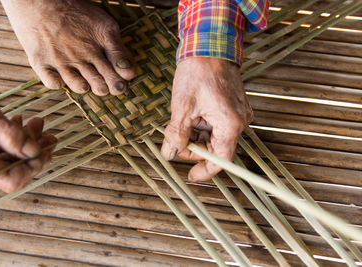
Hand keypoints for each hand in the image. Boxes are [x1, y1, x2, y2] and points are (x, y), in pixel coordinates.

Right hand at [0, 83, 56, 192]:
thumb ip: (10, 133)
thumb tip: (35, 152)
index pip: (13, 180)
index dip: (35, 166)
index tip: (46, 148)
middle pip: (14, 172)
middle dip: (35, 152)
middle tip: (50, 135)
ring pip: (7, 163)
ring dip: (25, 145)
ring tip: (37, 124)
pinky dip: (10, 143)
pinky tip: (19, 125)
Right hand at [1, 0, 135, 94]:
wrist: (40, 2)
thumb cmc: (76, 14)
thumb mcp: (104, 26)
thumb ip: (118, 50)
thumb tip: (129, 74)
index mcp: (99, 46)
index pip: (116, 73)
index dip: (119, 82)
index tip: (120, 84)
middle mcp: (81, 55)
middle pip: (99, 84)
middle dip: (106, 88)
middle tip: (104, 86)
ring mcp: (61, 60)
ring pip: (79, 87)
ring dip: (85, 87)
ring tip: (85, 82)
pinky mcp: (41, 62)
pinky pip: (53, 84)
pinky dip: (59, 84)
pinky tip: (61, 78)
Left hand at [161, 58, 252, 181]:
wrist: (209, 45)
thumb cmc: (198, 72)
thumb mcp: (182, 108)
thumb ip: (176, 135)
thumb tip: (169, 154)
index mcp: (230, 125)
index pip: (221, 160)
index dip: (204, 170)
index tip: (190, 175)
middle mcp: (239, 121)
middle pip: (216, 148)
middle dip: (194, 148)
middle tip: (175, 141)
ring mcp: (237, 113)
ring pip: (214, 136)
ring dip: (196, 135)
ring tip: (181, 121)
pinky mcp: (232, 106)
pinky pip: (216, 124)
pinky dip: (201, 125)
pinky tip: (190, 115)